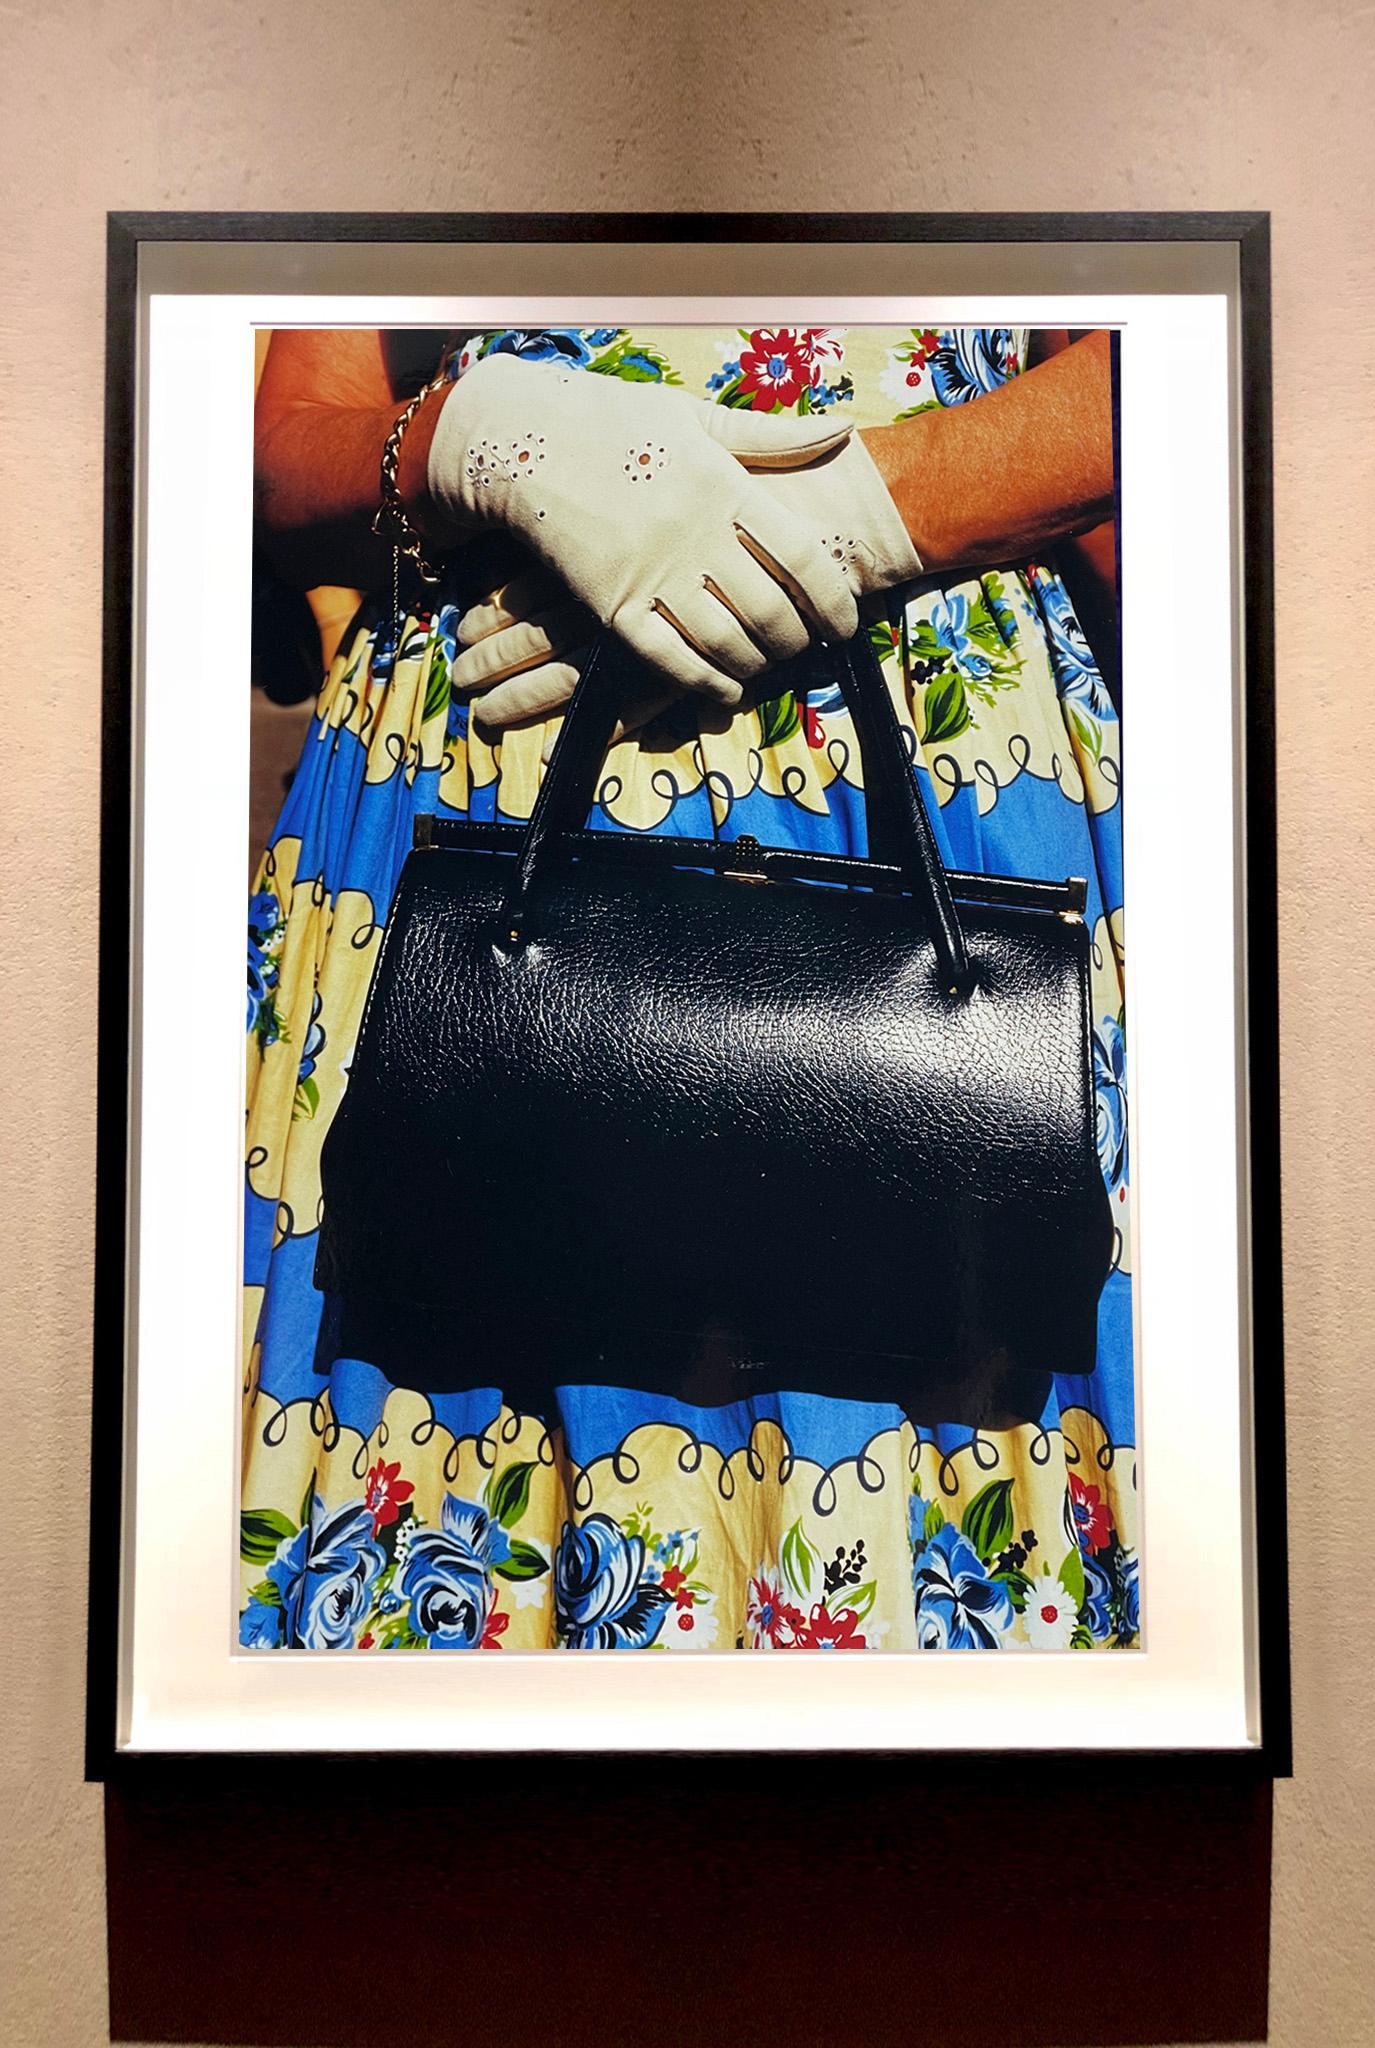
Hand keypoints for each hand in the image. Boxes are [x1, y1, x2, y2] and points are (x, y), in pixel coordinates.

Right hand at [449, 427, 922, 727]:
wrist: (523, 440)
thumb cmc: (615, 421)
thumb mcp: (695, 415)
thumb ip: (770, 435)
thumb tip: (841, 431)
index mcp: (723, 486)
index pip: (801, 555)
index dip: (833, 598)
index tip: (847, 623)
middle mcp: (695, 534)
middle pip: (769, 609)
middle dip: (797, 639)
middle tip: (806, 647)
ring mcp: (652, 573)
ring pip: (725, 641)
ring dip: (757, 663)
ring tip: (769, 664)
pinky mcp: (612, 604)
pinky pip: (669, 659)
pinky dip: (706, 681)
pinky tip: (726, 688)